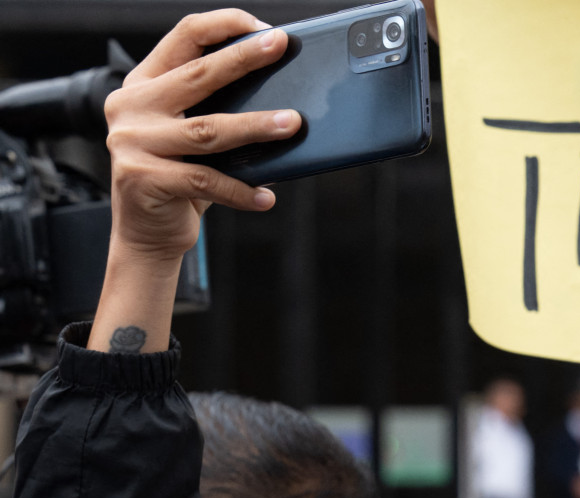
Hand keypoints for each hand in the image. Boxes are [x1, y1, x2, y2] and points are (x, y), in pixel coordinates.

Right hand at [104, 9, 296, 262]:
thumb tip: (284, 98)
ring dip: (255, 126)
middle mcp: (131, 106)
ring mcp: (132, 141)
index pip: (184, 38)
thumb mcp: (193, 136)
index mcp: (143, 84)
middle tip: (281, 47)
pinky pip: (206, 181)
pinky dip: (241, 191)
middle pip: (197, 76)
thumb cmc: (180, 179)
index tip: (266, 30)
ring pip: (206, 130)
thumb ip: (218, 110)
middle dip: (243, 59)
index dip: (225, 27)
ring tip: (292, 124)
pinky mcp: (143, 178)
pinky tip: (267, 197)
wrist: (147, 232)